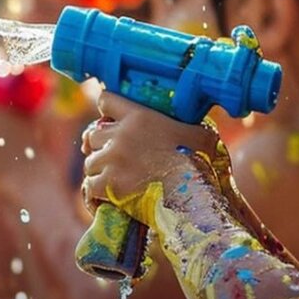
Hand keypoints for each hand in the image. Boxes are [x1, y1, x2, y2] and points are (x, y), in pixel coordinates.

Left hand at [80, 91, 221, 219]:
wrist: (191, 198)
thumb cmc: (198, 166)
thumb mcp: (201, 139)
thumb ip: (195, 128)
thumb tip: (209, 127)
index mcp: (140, 116)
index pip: (105, 100)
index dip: (105, 112)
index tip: (111, 124)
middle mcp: (122, 135)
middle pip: (93, 134)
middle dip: (100, 146)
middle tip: (112, 159)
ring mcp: (113, 159)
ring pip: (90, 162)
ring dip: (99, 171)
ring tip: (114, 180)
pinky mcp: (108, 184)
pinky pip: (89, 185)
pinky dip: (95, 192)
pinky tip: (106, 196)